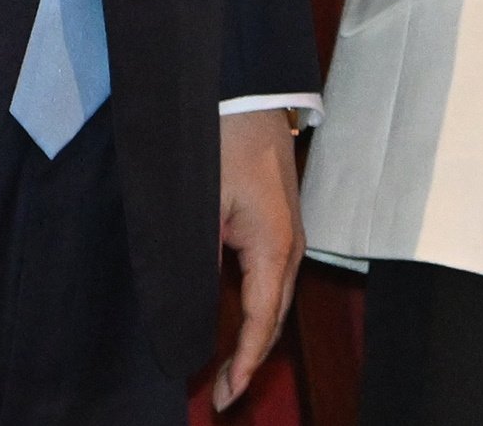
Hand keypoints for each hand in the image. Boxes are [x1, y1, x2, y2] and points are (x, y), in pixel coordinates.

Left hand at [211, 106, 302, 408]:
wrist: (247, 88)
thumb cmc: (223, 138)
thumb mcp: (203, 203)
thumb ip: (199, 259)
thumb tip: (191, 307)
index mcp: (275, 246)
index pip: (262, 322)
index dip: (244, 364)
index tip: (225, 395)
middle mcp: (292, 245)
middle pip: (275, 317)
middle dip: (251, 358)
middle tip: (222, 393)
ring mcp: (290, 232)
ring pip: (275, 298)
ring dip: (256, 335)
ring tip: (229, 367)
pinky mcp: (280, 220)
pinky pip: (272, 277)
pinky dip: (258, 307)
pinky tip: (238, 318)